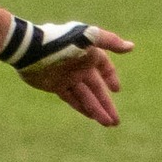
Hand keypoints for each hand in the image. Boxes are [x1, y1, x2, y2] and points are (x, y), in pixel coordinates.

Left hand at [14, 23, 134, 127]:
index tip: (116, 90)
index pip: (105, 68)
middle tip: (116, 121)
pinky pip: (72, 99)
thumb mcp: (87, 37)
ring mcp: (68, 78)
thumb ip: (110, 41)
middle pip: (97, 89)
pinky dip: (82, 108)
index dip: (111, 78)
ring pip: (86, 97)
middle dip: (107, 105)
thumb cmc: (59, 40)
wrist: (30, 49)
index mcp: (89, 55)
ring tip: (109, 124)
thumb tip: (131, 47)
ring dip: (97, 110)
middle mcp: (80, 68)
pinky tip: (91, 117)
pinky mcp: (56, 86)